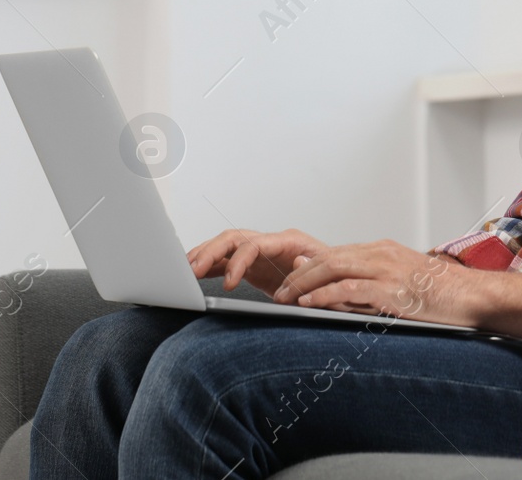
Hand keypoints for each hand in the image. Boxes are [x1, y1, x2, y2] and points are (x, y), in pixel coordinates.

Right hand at [186, 228, 327, 295]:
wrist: (337, 283)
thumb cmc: (335, 280)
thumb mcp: (328, 278)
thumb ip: (313, 273)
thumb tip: (296, 264)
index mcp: (289, 242)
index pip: (254, 244)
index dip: (237, 261)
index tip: (228, 282)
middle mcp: (271, 243)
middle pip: (234, 238)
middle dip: (211, 252)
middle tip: (191, 270)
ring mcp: (261, 253)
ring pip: (226, 245)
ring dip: (204, 255)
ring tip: (184, 270)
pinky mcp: (253, 265)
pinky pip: (225, 260)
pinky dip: (208, 265)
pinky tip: (193, 274)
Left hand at [273, 239, 479, 326]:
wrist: (474, 296)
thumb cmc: (442, 295)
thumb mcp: (403, 284)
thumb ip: (373, 284)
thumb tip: (340, 291)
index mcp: (383, 251)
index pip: (335, 254)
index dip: (308, 268)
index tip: (290, 282)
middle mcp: (381, 254)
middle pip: (328, 257)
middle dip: (299, 275)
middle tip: (279, 292)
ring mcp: (386, 270)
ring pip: (333, 268)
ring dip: (304, 284)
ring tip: (286, 298)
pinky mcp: (392, 290)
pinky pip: (350, 289)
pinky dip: (325, 295)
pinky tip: (310, 303)